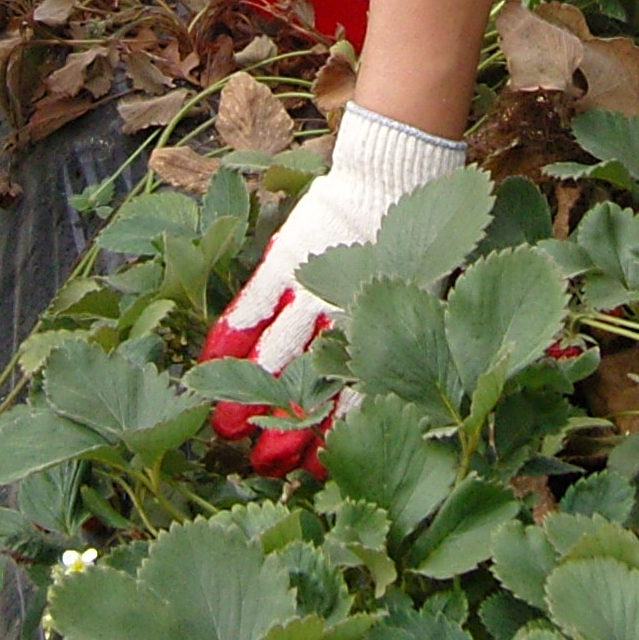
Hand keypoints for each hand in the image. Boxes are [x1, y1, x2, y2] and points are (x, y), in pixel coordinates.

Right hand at [201, 102, 464, 472]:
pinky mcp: (288, 258)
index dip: (333, 431)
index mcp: (387, 324)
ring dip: (252, 390)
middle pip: (315, 382)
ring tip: (226, 428)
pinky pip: (255, 301)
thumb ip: (408, 331)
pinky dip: (235, 330)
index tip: (311, 469)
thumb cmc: (419, 232)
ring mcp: (313, 286)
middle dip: (287, 425)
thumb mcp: (426, 288)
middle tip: (263, 465)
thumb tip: (422, 381)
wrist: (395, 170)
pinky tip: (211, 361)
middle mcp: (350, 313)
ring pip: (282, 350)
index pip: (358, 392)